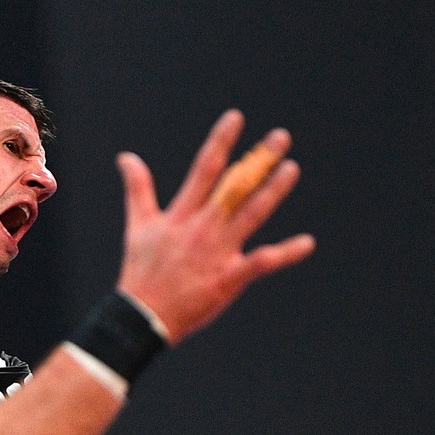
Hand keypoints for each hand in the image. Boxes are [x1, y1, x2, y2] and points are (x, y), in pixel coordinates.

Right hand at [115, 110, 314, 343]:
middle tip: (281, 137)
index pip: (204, 169)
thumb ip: (137, 188)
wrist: (143, 317)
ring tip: (292, 169)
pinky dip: (286, 253)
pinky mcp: (229, 278)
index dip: (221, 142)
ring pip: (252, 215)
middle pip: (235, 186)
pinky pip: (262, 262)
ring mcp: (217, 252)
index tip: (237, 118)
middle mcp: (202, 228)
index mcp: (181, 214)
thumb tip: (126, 157)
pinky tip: (308, 243)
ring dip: (273, 191)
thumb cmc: (141, 271)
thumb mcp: (138, 226)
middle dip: (259, 160)